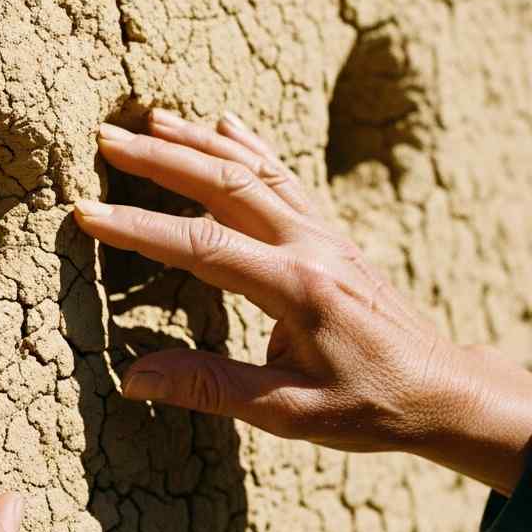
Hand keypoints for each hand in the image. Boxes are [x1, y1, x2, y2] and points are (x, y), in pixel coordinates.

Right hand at [75, 109, 531, 494]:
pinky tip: (225, 122)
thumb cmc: (369, 405)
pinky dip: (249, 145)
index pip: (201, 247)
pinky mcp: (330, 232)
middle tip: (107, 138)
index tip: (89, 212)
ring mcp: (323, 232)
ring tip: (151, 119)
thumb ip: (212, 388)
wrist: (442, 389)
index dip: (139, 229)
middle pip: (224, 185)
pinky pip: (283, 175)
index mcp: (295, 288)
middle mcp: (310, 245)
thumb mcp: (289, 412)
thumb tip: (134, 377)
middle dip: (160, 159)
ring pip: (253, 169)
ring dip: (198, 141)